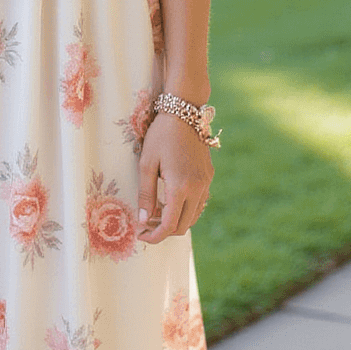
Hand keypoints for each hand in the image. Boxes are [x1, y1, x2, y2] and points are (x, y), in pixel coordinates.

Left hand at [136, 113, 212, 243]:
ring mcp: (206, 183)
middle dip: (163, 231)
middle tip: (145, 224)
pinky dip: (185, 209)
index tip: (141, 235)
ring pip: (193, 216)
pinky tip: (170, 200)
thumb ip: (146, 194)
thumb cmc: (161, 136)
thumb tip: (143, 221)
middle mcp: (197, 188)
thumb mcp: (147, 164)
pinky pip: (199, 203)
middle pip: (182, 226)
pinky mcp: (209, 177)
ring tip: (156, 212)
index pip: (169, 225)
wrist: (184, 113)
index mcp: (180, 187)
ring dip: (175, 221)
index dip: (154, 236)